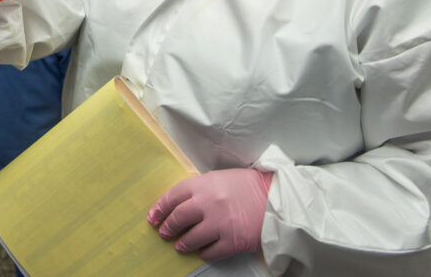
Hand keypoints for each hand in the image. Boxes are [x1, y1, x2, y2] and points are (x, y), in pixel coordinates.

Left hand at [147, 168, 272, 261]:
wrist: (277, 198)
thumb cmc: (248, 186)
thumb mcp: (220, 178)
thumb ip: (200, 188)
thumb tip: (180, 203)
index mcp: (204, 184)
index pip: (173, 196)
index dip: (160, 208)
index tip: (154, 216)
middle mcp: (209, 203)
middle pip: (178, 218)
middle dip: (168, 227)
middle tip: (164, 232)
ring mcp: (220, 223)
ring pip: (191, 238)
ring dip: (182, 243)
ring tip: (180, 245)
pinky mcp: (232, 241)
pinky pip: (210, 252)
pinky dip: (203, 253)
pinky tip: (202, 251)